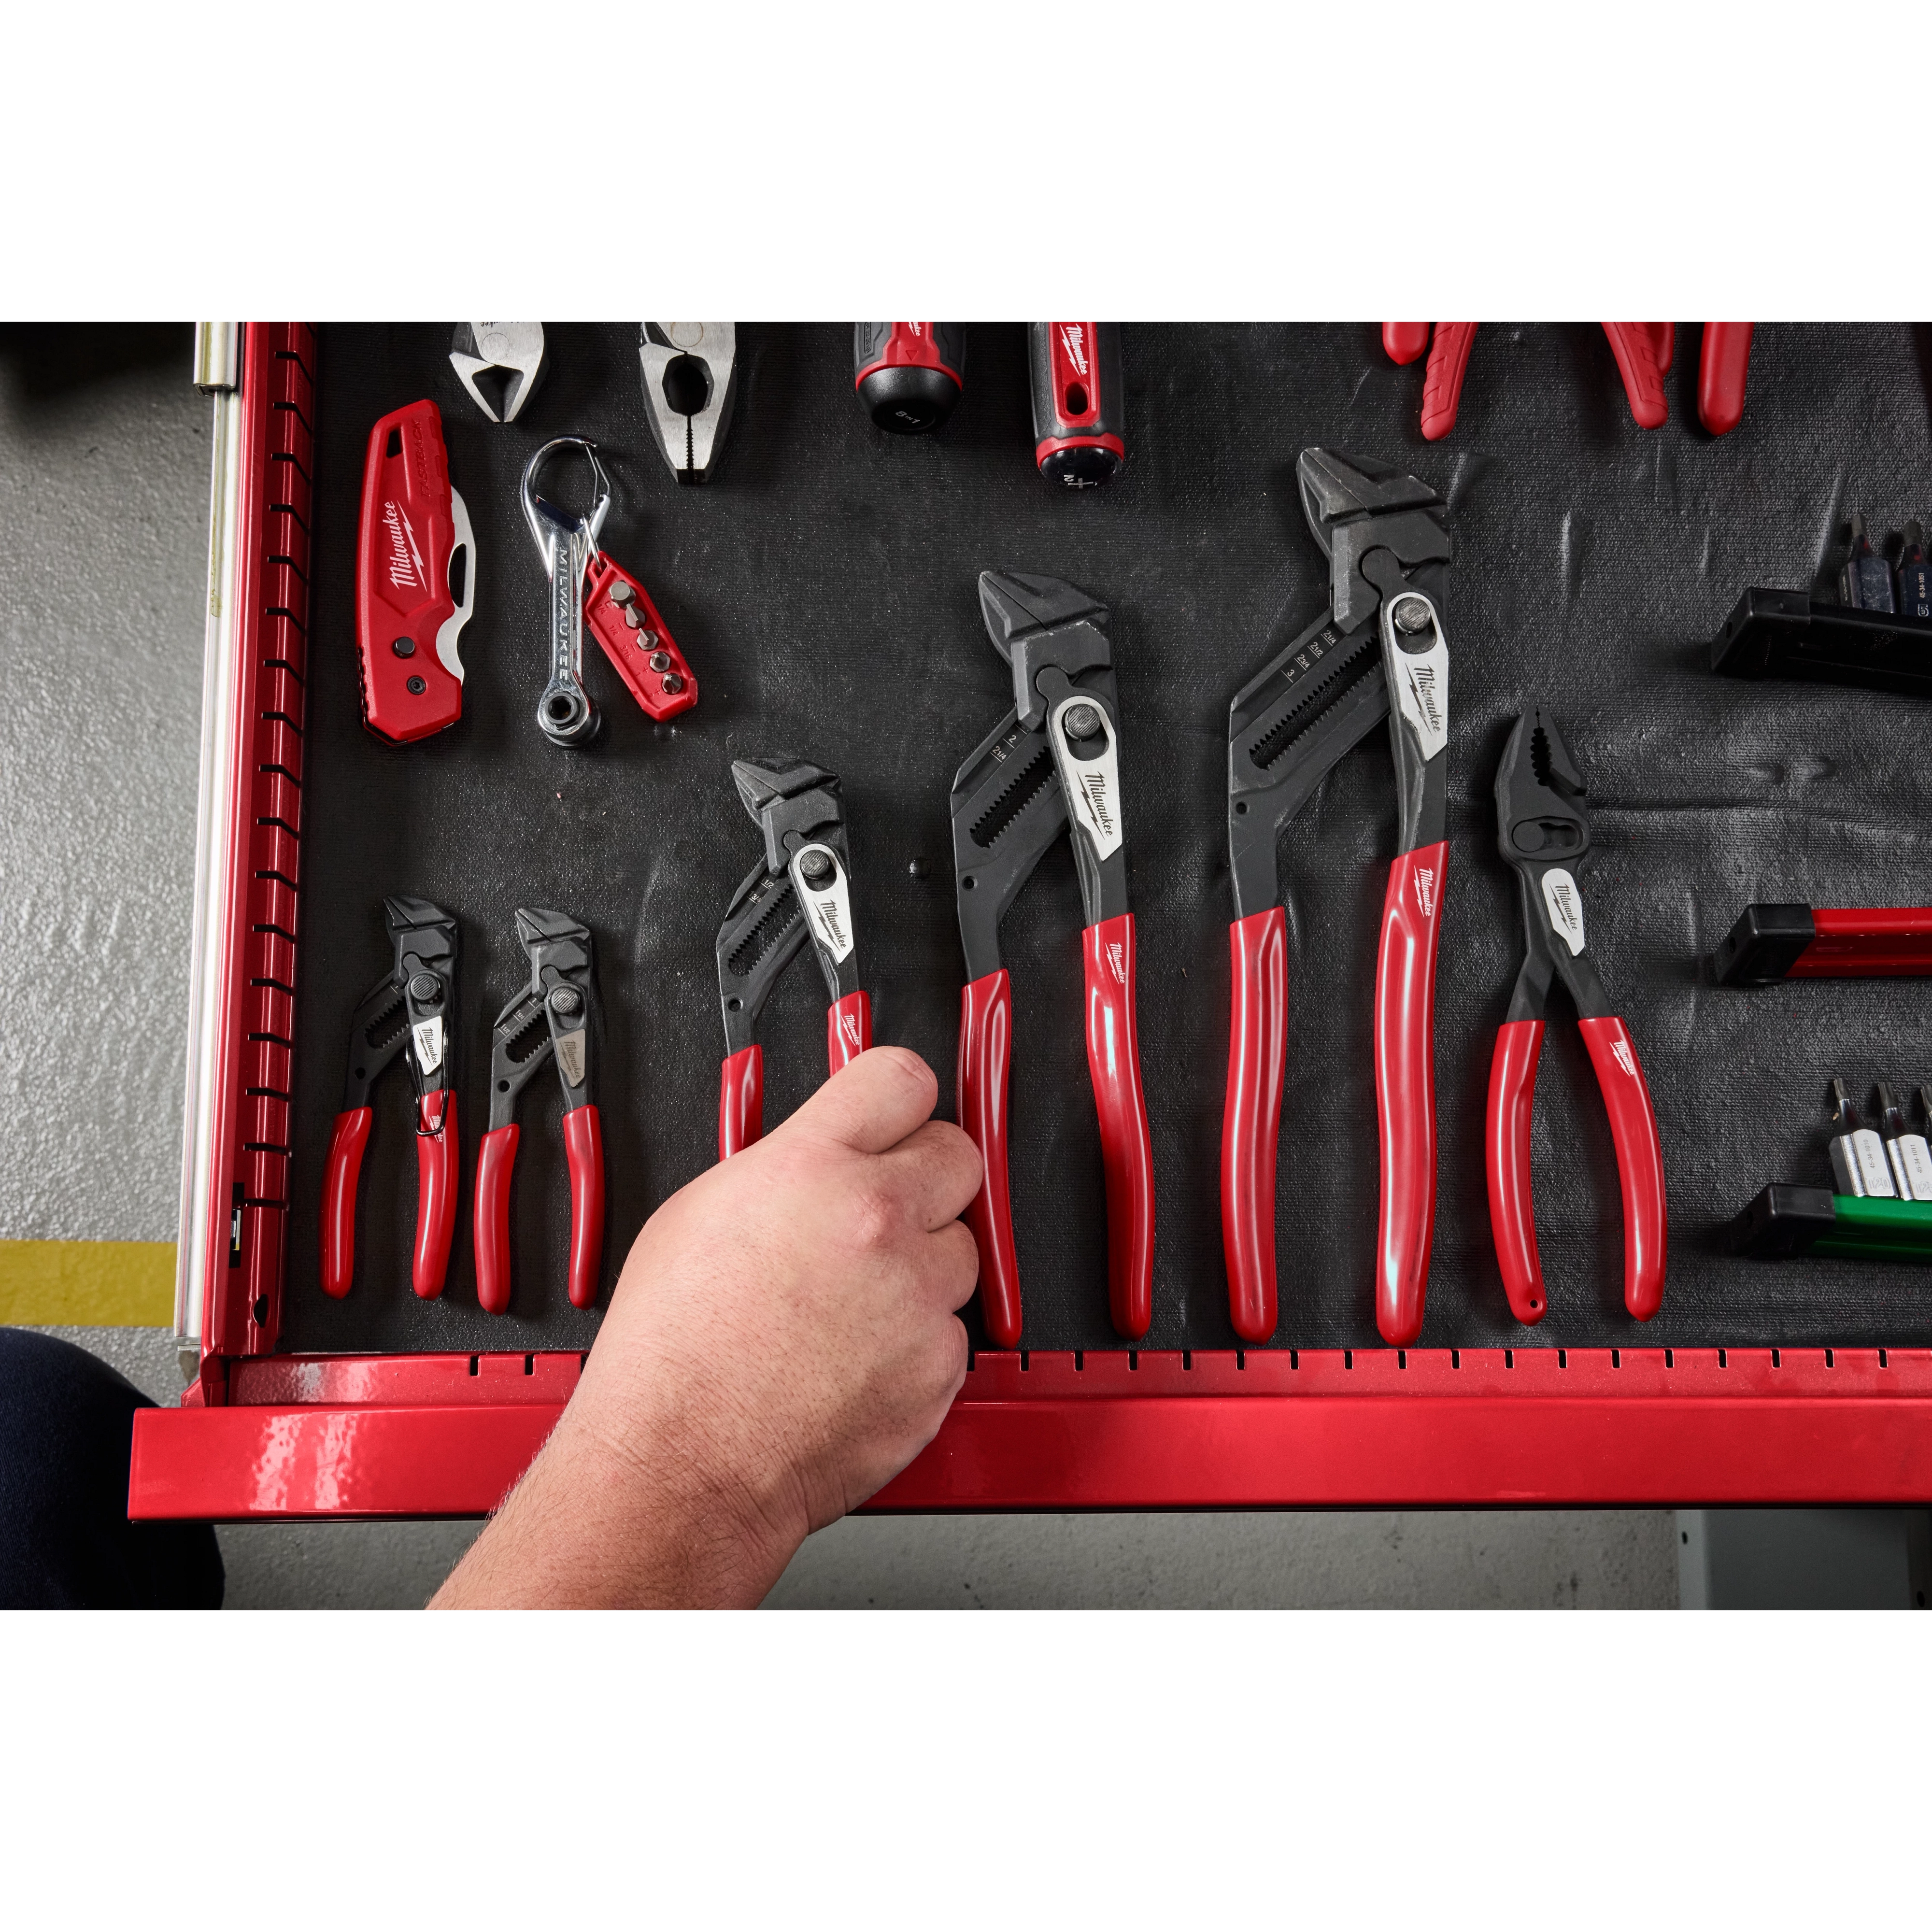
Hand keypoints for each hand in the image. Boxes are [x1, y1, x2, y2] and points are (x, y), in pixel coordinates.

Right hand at [431, 1047, 981, 1608]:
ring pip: (960, 1249)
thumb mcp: (700, 1211)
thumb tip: (823, 1155)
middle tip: (882, 1212)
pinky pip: (951, 1332)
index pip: (902, 1077)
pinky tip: (857, 1360)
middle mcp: (876, 1221)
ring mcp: (917, 1296)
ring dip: (921, 1267)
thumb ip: (784, 1166)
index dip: (897, 1098)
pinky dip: (917, 1343)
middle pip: (956, 1153)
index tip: (896, 1114)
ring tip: (853, 1305)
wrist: (682, 1465)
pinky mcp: (940, 1366)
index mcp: (811, 1168)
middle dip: (923, 1176)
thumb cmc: (671, 1354)